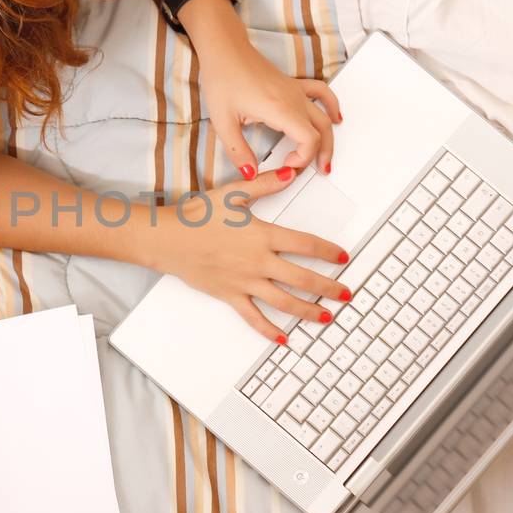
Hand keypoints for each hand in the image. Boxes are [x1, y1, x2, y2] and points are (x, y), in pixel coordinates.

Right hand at [149, 166, 351, 342]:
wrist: (166, 239)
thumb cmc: (196, 216)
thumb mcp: (232, 193)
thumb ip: (265, 184)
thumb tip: (291, 173)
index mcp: (262, 236)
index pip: (305, 245)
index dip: (327, 252)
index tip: (342, 257)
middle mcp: (258, 262)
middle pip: (302, 278)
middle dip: (328, 288)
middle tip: (346, 294)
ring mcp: (244, 282)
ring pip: (284, 302)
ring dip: (308, 311)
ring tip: (326, 318)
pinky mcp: (230, 295)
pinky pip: (253, 317)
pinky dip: (269, 330)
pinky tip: (283, 339)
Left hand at [196, 30, 342, 177]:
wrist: (224, 49)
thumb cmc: (223, 78)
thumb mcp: (223, 121)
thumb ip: (238, 152)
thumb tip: (250, 174)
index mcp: (279, 109)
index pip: (309, 140)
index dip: (302, 159)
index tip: (286, 166)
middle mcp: (293, 99)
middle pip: (321, 131)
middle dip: (319, 155)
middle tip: (314, 172)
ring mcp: (295, 90)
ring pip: (324, 116)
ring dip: (329, 138)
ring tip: (326, 158)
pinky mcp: (292, 84)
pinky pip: (321, 93)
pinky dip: (332, 106)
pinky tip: (336, 117)